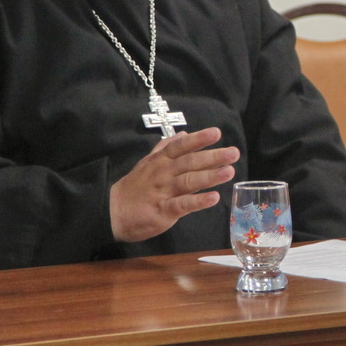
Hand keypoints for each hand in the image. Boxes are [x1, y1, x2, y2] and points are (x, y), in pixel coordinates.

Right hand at [110, 127, 239, 242]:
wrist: (112, 212)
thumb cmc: (135, 187)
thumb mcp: (147, 163)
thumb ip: (165, 148)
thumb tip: (183, 134)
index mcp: (160, 161)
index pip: (181, 146)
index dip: (198, 139)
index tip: (217, 133)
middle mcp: (163, 173)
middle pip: (190, 162)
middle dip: (213, 157)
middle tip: (234, 153)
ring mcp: (163, 192)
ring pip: (189, 181)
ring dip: (210, 176)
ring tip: (229, 171)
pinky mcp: (163, 211)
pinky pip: (182, 204)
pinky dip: (198, 201)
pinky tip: (213, 197)